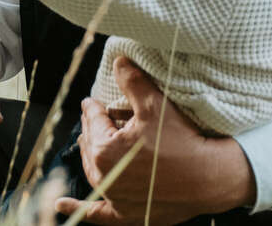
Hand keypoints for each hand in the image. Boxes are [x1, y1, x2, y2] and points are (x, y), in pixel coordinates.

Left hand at [55, 57, 254, 223]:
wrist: (211, 178)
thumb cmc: (182, 141)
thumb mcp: (155, 104)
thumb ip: (132, 80)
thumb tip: (118, 59)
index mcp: (103, 150)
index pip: (93, 120)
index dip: (95, 107)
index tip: (95, 100)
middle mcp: (103, 177)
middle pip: (91, 145)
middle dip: (94, 128)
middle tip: (100, 116)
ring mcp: (114, 198)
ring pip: (93, 171)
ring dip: (90, 156)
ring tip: (87, 142)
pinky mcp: (127, 214)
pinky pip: (96, 214)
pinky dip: (78, 209)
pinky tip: (59, 206)